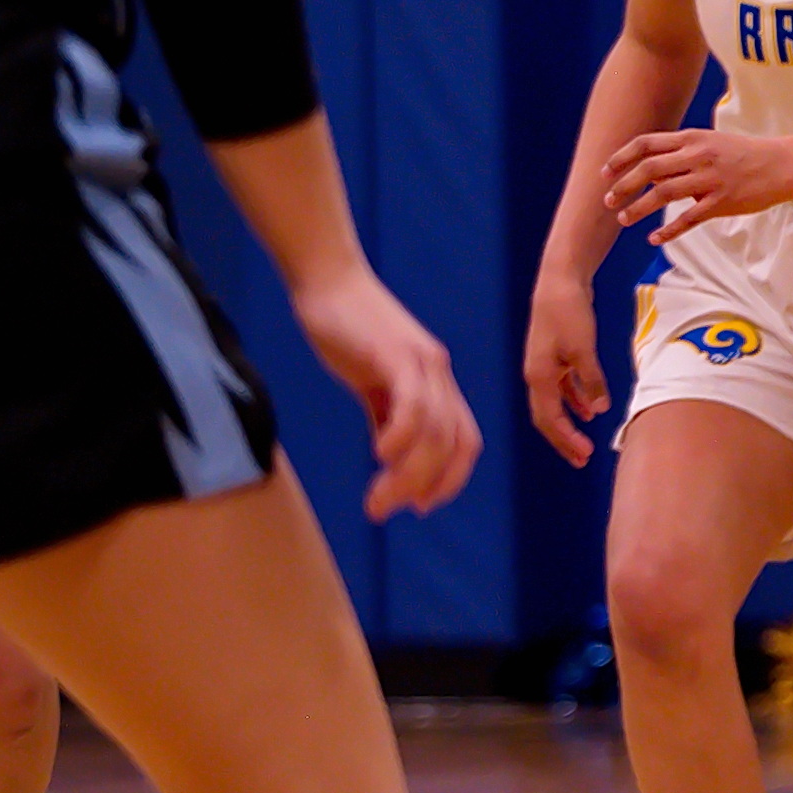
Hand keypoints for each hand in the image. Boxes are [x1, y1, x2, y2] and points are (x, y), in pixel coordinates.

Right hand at [292, 266, 481, 520]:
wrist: (328, 280)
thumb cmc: (346, 329)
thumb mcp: (371, 379)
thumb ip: (384, 413)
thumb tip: (388, 455)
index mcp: (437, 382)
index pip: (464, 439)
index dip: (450, 477)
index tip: (423, 506)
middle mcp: (439, 373)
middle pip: (453, 442)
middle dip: (426, 485)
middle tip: (386, 512)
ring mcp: (422, 361)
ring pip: (434, 430)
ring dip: (407, 474)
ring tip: (377, 501)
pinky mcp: (396, 352)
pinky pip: (411, 401)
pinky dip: (402, 434)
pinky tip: (380, 457)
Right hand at [524, 277, 609, 465]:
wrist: (560, 282)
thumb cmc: (569, 313)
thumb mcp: (584, 349)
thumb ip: (591, 380)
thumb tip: (599, 410)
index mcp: (538, 376)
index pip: (549, 419)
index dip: (566, 439)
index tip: (584, 455)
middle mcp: (536, 375)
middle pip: (547, 417)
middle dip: (564, 439)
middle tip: (582, 459)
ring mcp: (544, 365)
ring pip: (555, 404)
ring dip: (570, 423)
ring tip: (585, 443)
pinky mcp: (555, 355)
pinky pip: (562, 387)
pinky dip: (574, 400)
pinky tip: (589, 410)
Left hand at [599, 121, 792, 240]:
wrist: (782, 164)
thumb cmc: (744, 154)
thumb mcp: (710, 143)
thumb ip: (680, 154)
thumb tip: (650, 175)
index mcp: (692, 139)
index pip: (646, 144)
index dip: (621, 158)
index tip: (605, 173)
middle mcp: (697, 156)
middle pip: (648, 170)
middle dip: (623, 186)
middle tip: (607, 200)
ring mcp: (710, 179)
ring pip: (663, 194)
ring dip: (638, 208)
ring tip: (623, 218)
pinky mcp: (722, 202)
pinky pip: (688, 218)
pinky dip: (668, 230)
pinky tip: (653, 238)